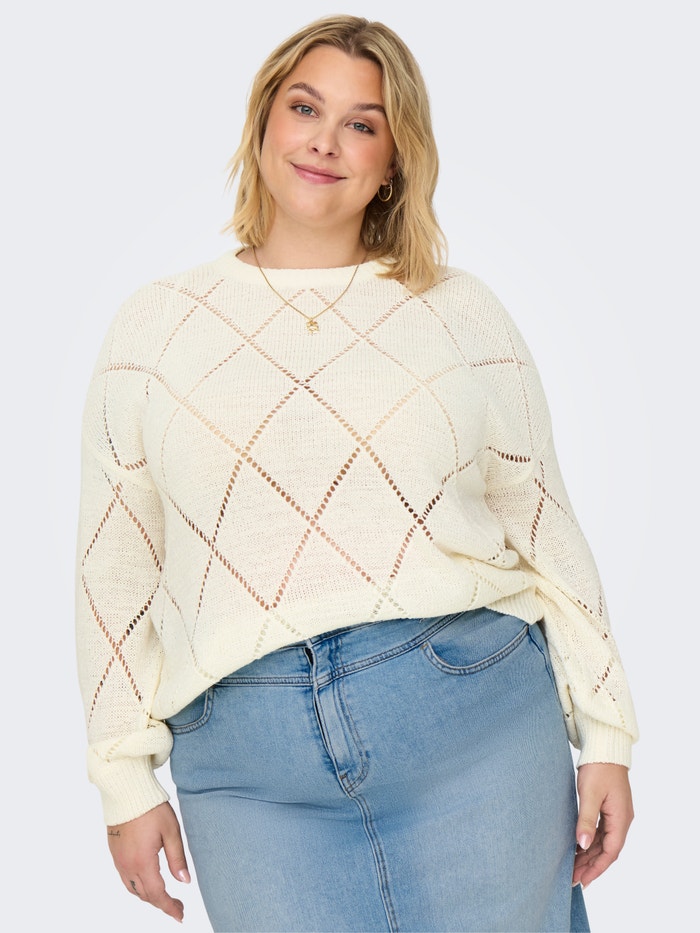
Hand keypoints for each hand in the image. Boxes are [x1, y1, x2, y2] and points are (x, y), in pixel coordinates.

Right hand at [107, 802, 190, 921]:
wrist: (127, 792)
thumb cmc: (151, 808)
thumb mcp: (171, 831)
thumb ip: (177, 858)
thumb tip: (185, 881)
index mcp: (143, 862)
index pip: (157, 894)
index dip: (169, 907)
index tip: (180, 915)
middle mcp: (127, 866)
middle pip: (145, 895)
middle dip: (161, 904)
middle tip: (177, 906)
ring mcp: (119, 861)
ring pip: (133, 889)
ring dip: (148, 896)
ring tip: (164, 897)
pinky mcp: (115, 854)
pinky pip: (126, 879)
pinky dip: (138, 886)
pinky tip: (147, 881)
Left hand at [573, 762, 633, 887]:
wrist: (605, 747)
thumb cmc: (599, 767)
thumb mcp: (590, 794)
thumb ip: (586, 820)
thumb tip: (582, 844)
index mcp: (621, 818)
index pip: (611, 852)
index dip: (596, 868)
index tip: (582, 880)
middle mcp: (621, 819)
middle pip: (607, 850)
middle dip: (590, 865)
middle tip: (572, 878)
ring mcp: (616, 814)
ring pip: (603, 842)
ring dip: (589, 855)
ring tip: (573, 867)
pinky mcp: (609, 808)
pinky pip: (601, 831)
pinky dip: (590, 841)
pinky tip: (577, 847)